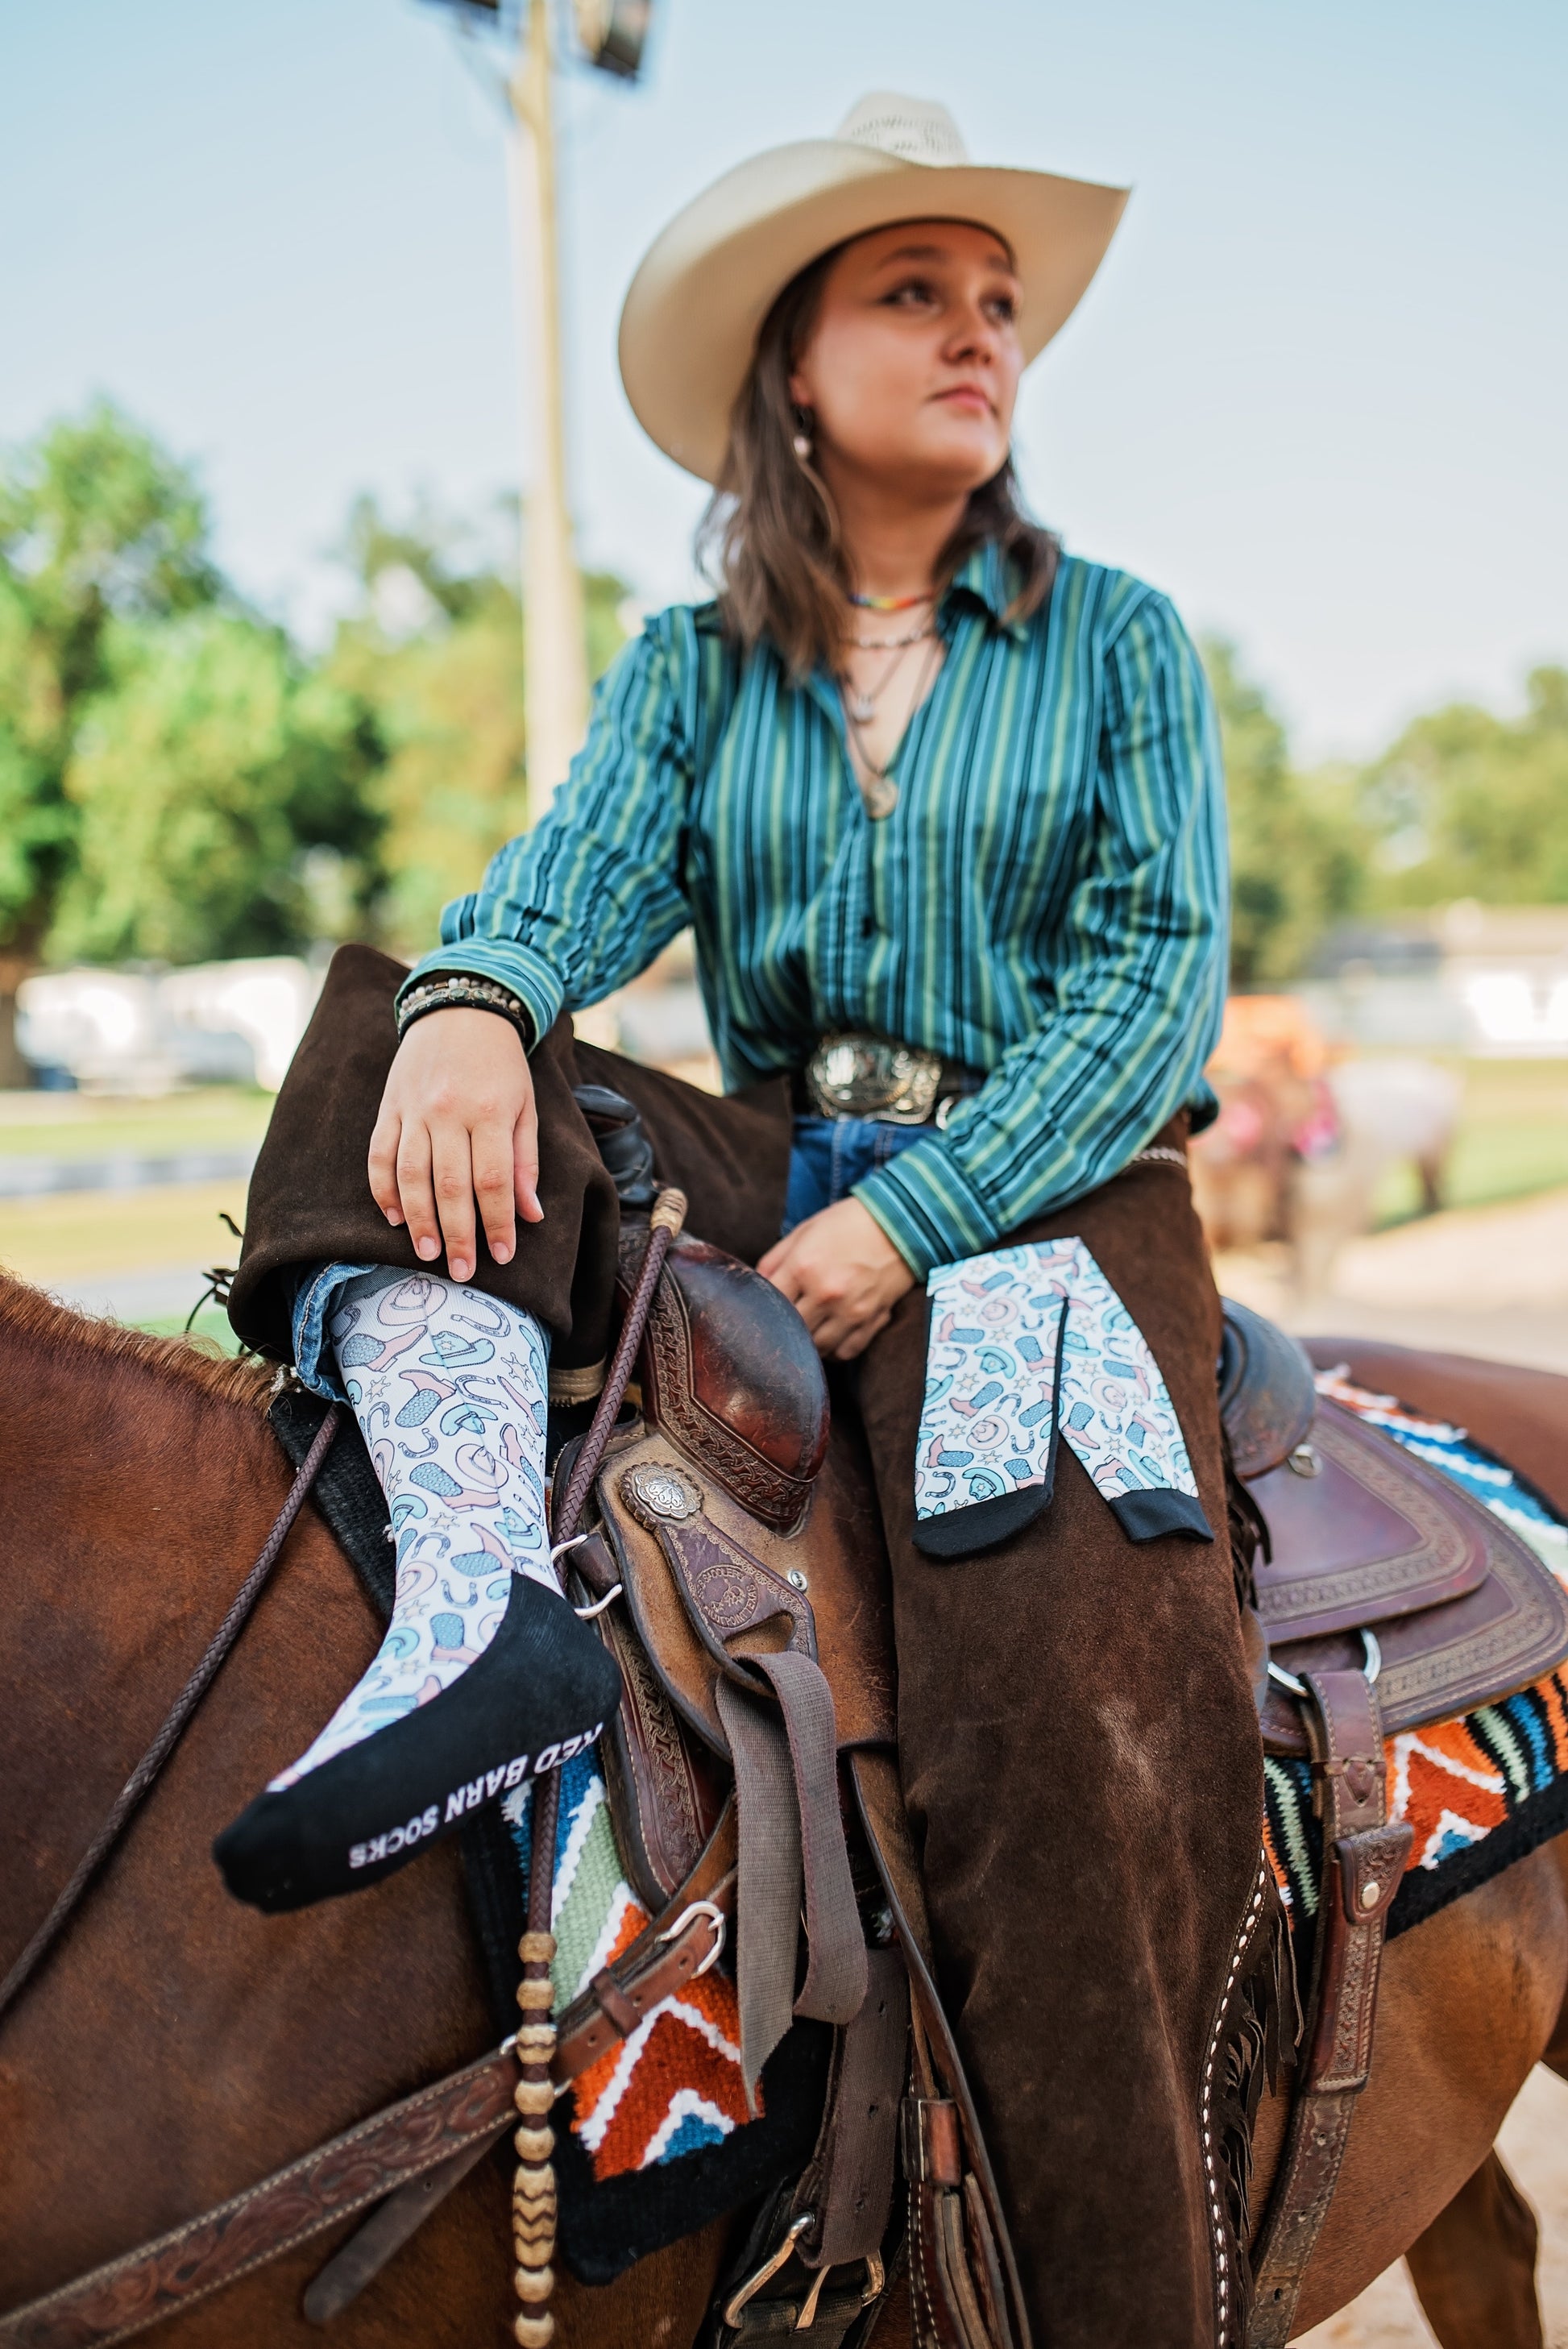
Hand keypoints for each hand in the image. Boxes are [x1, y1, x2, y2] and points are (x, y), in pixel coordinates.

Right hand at [368, 1009, 540, 1284]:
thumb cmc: (501, 1065)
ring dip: (418, 1221)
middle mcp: (449, 1112)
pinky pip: (379, 1154)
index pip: (491, 1180)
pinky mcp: (389, 1107)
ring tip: (428, 1254)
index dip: (496, 1223)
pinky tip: (394, 1218)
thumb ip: (525, 1161)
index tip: (502, 1256)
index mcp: (490, 1111)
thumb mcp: (526, 1106)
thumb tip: (530, 1215)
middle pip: (449, 1185)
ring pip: (411, 1175)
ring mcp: (414, 1110)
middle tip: (462, 1273)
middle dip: (457, 1234)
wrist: (459, 1009)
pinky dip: (383, 1189)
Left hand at [757, 1198, 914, 1360]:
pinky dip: (835, 1349)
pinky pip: (846, 1352)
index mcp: (803, 1267)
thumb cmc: (847, 1224)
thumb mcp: (804, 1231)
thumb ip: (774, 1260)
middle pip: (791, 1330)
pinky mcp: (872, 1320)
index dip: (762, 1307)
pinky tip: (830, 1335)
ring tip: (808, 1329)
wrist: (900, 1223)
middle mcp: (826, 1293)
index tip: (763, 1307)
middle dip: (785, 1327)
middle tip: (784, 1322)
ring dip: (808, 1342)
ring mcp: (851, 1311)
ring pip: (817, 1347)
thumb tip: (756, 1286)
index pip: (769, 1303)